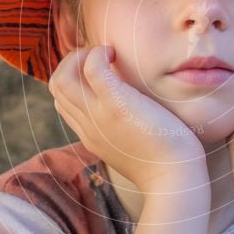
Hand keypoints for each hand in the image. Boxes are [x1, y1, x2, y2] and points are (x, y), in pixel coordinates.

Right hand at [48, 45, 207, 193]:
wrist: (176, 179)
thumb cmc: (168, 162)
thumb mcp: (136, 146)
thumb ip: (126, 130)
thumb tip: (136, 111)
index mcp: (92, 136)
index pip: (64, 103)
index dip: (75, 80)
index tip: (101, 71)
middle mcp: (89, 126)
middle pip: (56, 87)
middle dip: (72, 63)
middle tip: (101, 57)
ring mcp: (98, 116)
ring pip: (62, 78)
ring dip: (79, 57)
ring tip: (105, 54)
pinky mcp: (115, 105)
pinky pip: (91, 69)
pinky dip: (97, 54)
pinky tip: (115, 54)